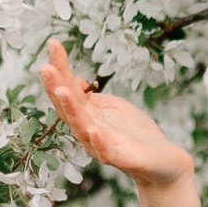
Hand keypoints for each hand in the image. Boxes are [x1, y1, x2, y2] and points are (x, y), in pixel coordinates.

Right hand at [39, 40, 192, 188]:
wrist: (162, 162)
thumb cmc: (135, 134)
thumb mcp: (112, 107)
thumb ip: (91, 97)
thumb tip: (74, 79)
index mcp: (87, 116)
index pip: (69, 90)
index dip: (60, 68)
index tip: (53, 44)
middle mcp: (89, 131)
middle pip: (68, 108)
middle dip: (55, 87)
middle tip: (45, 67)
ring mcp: (103, 146)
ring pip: (81, 128)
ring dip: (70, 109)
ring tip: (62, 90)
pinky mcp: (123, 159)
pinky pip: (107, 152)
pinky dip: (99, 141)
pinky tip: (93, 128)